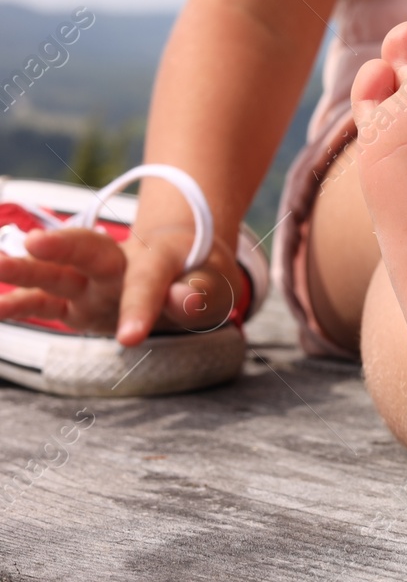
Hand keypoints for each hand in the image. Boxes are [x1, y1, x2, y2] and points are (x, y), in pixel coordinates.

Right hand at [0, 223, 244, 344]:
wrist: (184, 266)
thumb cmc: (201, 277)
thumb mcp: (213, 286)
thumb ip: (200, 292)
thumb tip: (184, 299)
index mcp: (158, 260)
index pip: (148, 281)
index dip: (141, 307)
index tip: (129, 339)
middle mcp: (117, 267)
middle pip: (90, 251)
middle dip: (64, 246)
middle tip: (34, 241)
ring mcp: (92, 284)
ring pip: (57, 272)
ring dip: (26, 269)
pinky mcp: (75, 304)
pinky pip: (44, 303)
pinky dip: (19, 305)